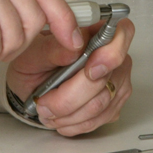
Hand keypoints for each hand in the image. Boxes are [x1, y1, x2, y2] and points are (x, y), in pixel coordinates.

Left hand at [7, 18, 134, 136]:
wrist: (30, 84)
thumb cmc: (34, 62)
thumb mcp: (32, 53)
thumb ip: (53, 49)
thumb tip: (74, 48)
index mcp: (95, 30)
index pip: (122, 32)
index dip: (110, 54)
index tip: (90, 72)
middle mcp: (112, 53)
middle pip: (105, 79)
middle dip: (71, 97)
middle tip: (45, 102)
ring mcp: (117, 79)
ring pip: (101, 104)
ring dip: (70, 114)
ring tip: (48, 112)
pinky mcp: (114, 103)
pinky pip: (100, 118)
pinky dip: (76, 123)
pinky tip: (60, 118)